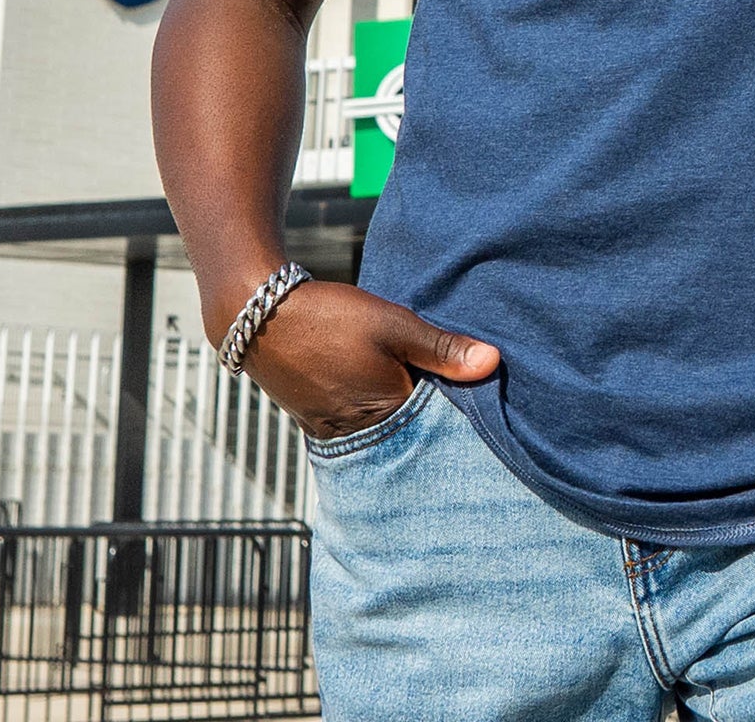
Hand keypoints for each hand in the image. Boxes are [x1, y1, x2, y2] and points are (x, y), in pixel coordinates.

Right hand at [231, 280, 499, 441]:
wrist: (261, 315)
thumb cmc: (331, 317)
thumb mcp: (394, 324)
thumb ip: (442, 347)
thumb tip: (493, 363)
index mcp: (386, 416)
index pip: (438, 423)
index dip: (457, 406)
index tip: (478, 394)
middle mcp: (360, 438)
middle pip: (411, 432)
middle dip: (431, 416)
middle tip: (450, 391)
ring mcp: (335, 434)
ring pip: (385, 429)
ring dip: (401, 412)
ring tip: (415, 387)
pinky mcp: (318, 424)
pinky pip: (359, 426)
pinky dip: (374, 412)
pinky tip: (382, 389)